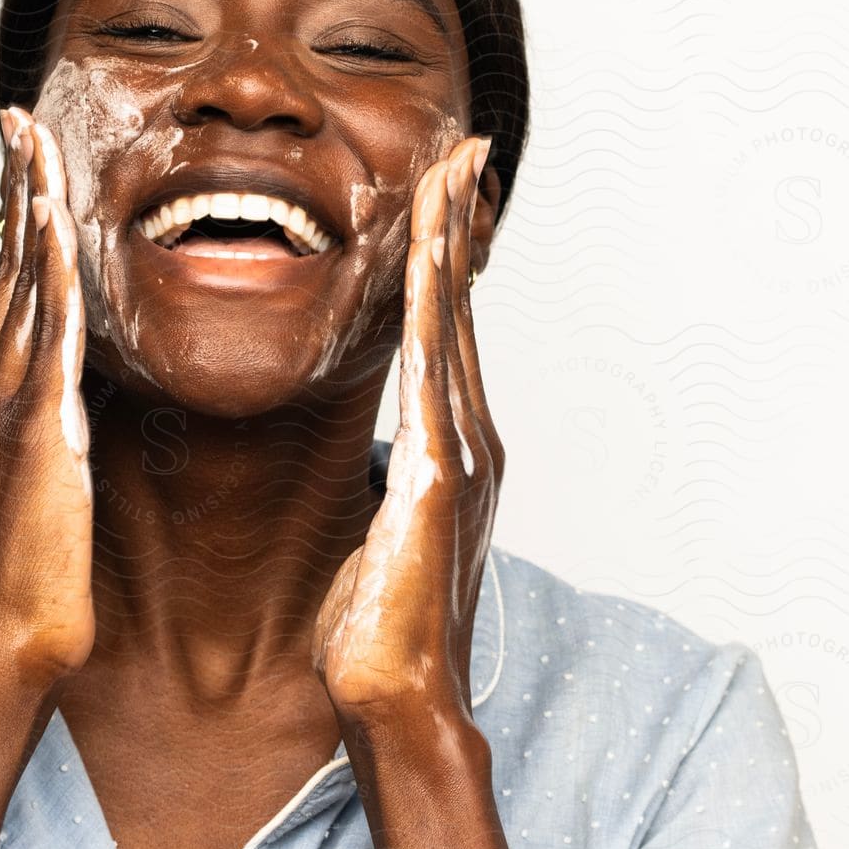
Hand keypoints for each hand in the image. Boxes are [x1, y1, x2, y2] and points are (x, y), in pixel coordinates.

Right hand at [0, 104, 93, 691]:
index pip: (0, 296)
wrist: (1, 645)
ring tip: (35, 142)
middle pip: (1, 270)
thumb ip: (44, 440)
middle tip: (19, 123)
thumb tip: (68, 413)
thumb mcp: (31, 493)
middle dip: (12, 191)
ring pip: (17, 285)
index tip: (24, 174)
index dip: (13, 229)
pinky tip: (57, 221)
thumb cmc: (22, 586)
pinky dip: (47, 269)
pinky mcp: (33, 428)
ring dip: (28, 207)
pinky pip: (43, 330)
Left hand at [311, 134, 503, 724]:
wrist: (397, 697)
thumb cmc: (379, 628)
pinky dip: (437, 305)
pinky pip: (436, 368)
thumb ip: (396, 490)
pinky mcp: (439, 473)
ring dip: (449, 245)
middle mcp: (469, 439)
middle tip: (461, 152)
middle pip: (461, 312)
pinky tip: (430, 255)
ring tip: (449, 174)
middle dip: (458, 227)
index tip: (441, 199)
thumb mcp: (383, 536)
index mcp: (452, 450)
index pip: (448, 336)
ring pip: (455, 326)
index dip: (445, 262)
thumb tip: (390, 474)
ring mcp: (462, 453)